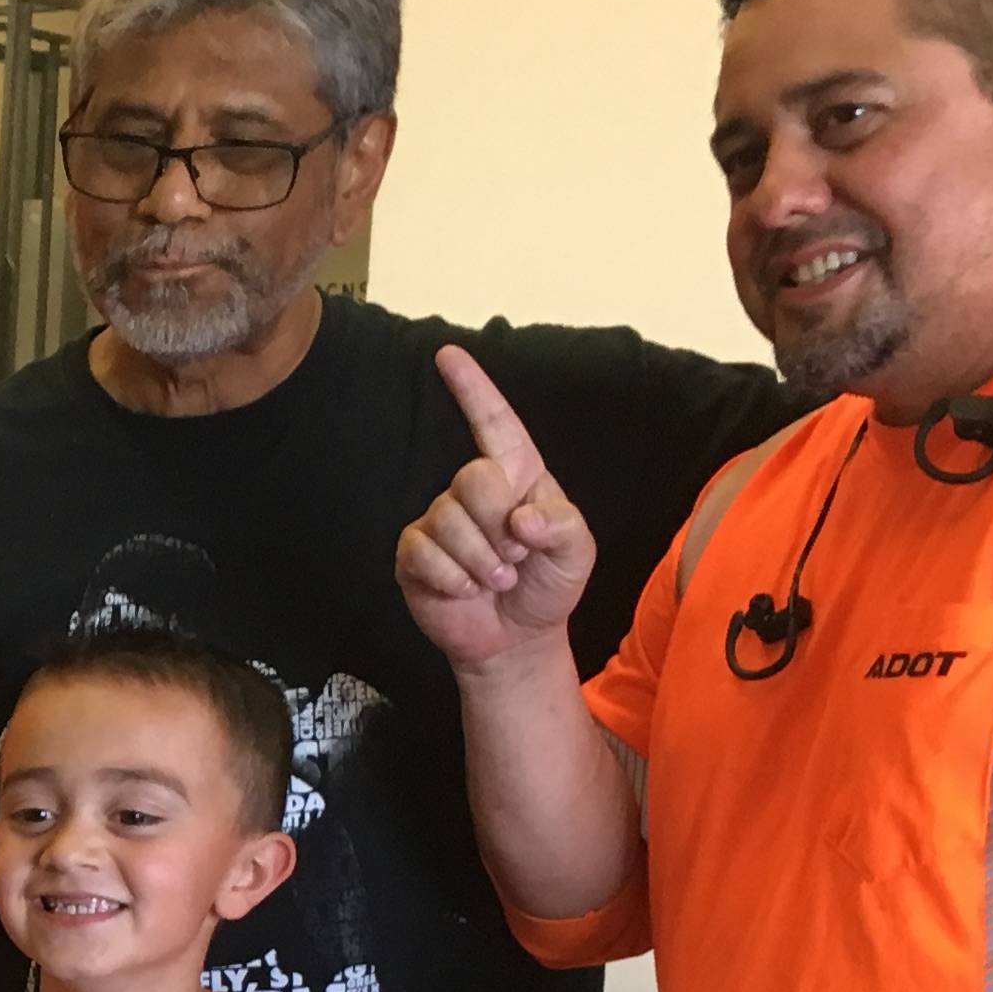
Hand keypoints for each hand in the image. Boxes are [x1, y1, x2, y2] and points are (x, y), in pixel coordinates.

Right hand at [396, 347, 598, 667]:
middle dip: (500, 527)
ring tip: (496, 579)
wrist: (516, 637)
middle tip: (515, 557)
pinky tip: (466, 590)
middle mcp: (474, 490)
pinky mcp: (415, 554)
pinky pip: (425, 553)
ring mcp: (440, 520)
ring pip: (450, 522)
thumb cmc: (548, 585)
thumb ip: (564, 525)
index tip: (448, 354)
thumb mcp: (577, 552)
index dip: (472, 388)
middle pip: (474, 478)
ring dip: (481, 562)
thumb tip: (522, 519)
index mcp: (517, 475)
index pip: (494, 422)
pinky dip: (453, 578)